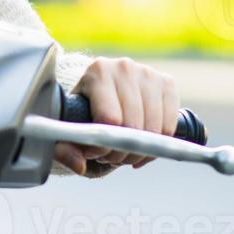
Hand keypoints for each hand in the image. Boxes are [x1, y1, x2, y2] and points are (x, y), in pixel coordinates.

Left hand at [53, 57, 178, 175]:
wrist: (98, 89)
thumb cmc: (80, 111)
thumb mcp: (66, 127)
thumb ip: (64, 149)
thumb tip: (79, 165)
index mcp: (98, 72)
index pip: (110, 119)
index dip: (103, 146)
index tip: (94, 152)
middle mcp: (125, 67)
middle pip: (133, 126)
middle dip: (121, 152)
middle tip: (110, 155)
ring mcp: (148, 74)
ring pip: (154, 129)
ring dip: (140, 151)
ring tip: (124, 150)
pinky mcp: (166, 83)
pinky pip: (170, 126)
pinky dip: (158, 144)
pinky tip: (142, 144)